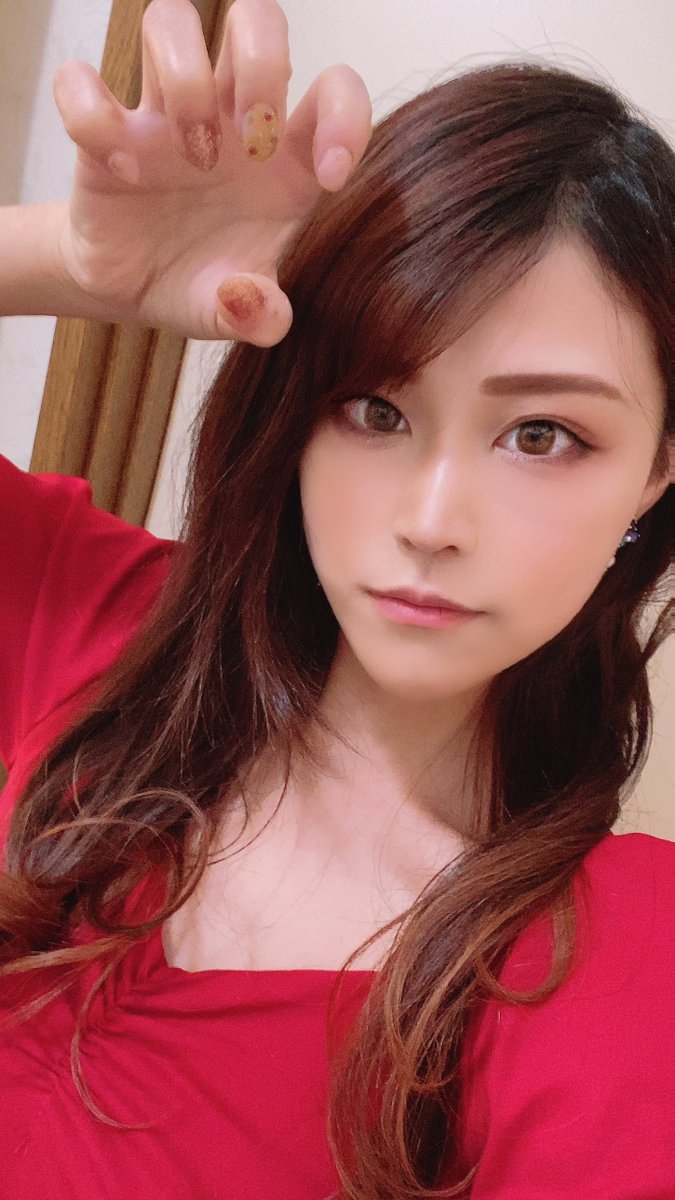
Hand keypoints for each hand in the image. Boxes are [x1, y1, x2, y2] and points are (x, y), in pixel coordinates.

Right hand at [51, 0, 371, 342]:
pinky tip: (121, 170)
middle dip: (262, 63)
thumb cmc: (202, 285)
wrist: (134, 293)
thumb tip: (258, 308)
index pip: (335, 88)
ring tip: (189, 150)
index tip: (331, 176)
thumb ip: (259, 315)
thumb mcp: (236, 313)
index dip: (346, 115)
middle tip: (252, 138)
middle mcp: (230, 119)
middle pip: (256, 20)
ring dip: (186, 78)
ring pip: (171, 22)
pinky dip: (95, 117)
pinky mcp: (105, 131)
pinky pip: (81, 83)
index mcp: (285, 156)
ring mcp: (166, 115)